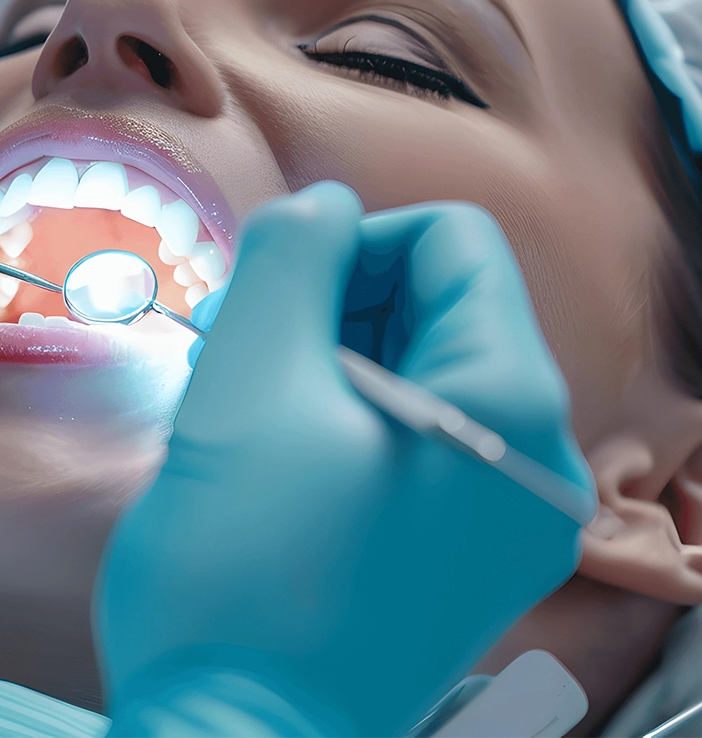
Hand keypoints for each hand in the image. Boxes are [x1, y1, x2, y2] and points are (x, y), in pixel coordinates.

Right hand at [97, 182, 594, 737]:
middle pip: (442, 303)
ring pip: (420, 366)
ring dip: (328, 359)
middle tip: (249, 351)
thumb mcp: (249, 377)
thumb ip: (293, 255)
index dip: (353, 243)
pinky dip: (344, 415)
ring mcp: (507, 514)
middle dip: (337, 304)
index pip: (452, 242)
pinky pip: (414, 433)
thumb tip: (325, 208)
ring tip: (251, 405)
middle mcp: (537, 460)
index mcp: (509, 404)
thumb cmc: (239, 568)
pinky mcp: (464, 550)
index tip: (275, 299)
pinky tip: (277, 450)